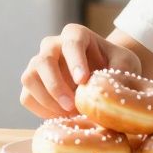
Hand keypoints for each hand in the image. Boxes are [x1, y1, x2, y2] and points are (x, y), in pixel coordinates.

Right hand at [20, 24, 142, 118]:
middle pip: (43, 61)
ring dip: (47, 100)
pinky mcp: (32, 84)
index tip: (83, 81)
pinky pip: (27, 97)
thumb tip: (109, 84)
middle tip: (72, 105)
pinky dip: (41, 110)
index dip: (75, 61)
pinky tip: (61, 117)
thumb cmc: (115, 65)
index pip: (71, 43)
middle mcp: (52, 46)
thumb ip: (120, 69)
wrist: (103, 76)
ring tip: (69, 114)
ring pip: (30, 78)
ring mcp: (39, 64)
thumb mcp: (125, 63)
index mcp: (76, 34)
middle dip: (56, 86)